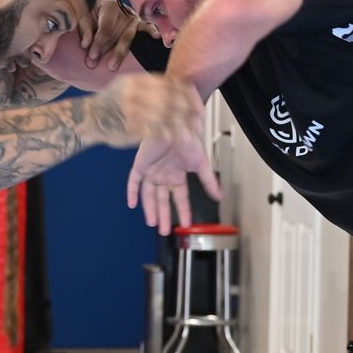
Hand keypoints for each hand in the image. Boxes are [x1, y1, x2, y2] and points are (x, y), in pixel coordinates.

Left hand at [76, 0, 154, 72]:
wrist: (100, 8)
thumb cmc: (91, 15)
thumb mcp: (83, 18)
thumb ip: (84, 30)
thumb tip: (85, 44)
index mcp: (110, 6)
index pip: (106, 29)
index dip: (98, 43)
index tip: (91, 57)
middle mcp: (124, 11)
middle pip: (117, 35)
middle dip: (106, 51)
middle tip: (94, 64)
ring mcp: (133, 18)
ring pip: (128, 37)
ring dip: (119, 52)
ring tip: (112, 66)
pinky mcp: (139, 24)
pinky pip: (147, 28)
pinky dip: (152, 31)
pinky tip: (157, 37)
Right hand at [99, 73, 201, 152]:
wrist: (88, 118)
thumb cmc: (108, 104)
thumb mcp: (126, 85)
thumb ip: (147, 84)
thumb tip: (171, 83)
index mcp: (135, 81)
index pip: (167, 83)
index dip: (184, 91)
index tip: (195, 96)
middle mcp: (135, 94)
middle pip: (170, 99)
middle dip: (187, 108)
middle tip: (200, 113)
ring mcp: (132, 112)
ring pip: (165, 116)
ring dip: (182, 123)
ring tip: (194, 128)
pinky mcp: (131, 129)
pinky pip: (155, 131)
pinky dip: (169, 134)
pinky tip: (178, 137)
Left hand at [119, 79, 221, 235]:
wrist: (177, 122)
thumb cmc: (189, 137)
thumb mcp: (200, 163)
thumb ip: (208, 181)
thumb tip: (220, 197)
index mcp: (177, 174)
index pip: (180, 197)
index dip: (182, 211)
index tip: (186, 224)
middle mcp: (164, 174)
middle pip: (162, 200)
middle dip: (163, 215)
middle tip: (165, 231)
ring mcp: (151, 170)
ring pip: (149, 194)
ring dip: (150, 209)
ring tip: (153, 224)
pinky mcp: (140, 163)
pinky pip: (133, 180)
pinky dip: (132, 192)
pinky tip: (132, 204)